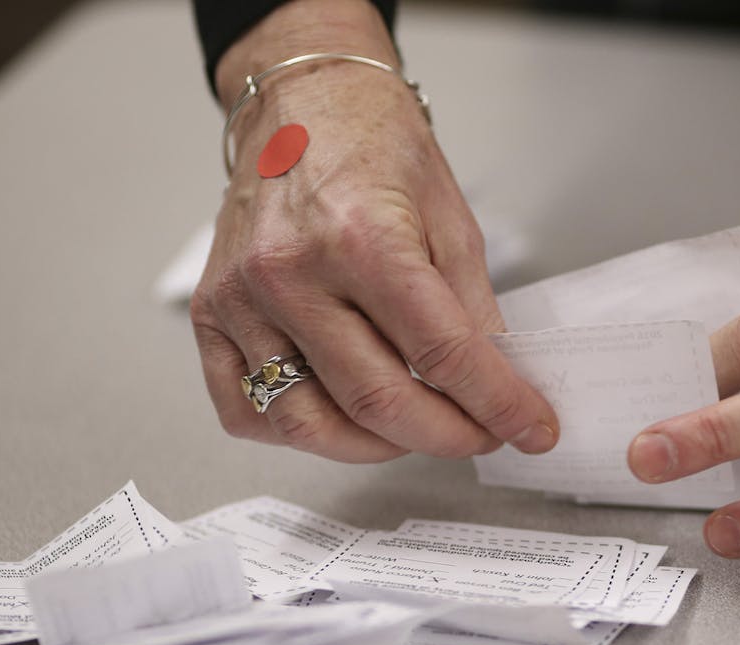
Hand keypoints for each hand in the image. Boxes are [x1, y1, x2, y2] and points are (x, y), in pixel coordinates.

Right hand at [190, 0, 558, 461]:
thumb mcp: (450, 216)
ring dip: (375, 447)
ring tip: (415, 431)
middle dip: (445, 434)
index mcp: (361, 238)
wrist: (301, 102)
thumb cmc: (374, 146)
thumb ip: (471, 306)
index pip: (441, 353)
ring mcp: (242, 299)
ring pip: (307, 422)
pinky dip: (297, 433)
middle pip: (376, 400)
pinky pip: (243, 410)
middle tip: (480, 433)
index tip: (529, 429)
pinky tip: (339, 418)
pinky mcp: (210, 314)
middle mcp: (291, 273)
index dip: (496, 403)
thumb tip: (496, 381)